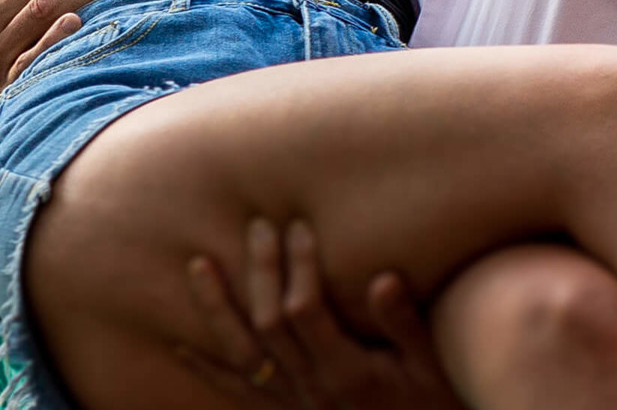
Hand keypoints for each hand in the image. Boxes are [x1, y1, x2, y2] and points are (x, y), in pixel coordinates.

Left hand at [179, 218, 462, 409]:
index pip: (306, 312)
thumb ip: (405, 326)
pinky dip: (208, 368)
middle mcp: (312, 390)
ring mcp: (294, 405)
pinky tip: (181, 347)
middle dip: (261, 271)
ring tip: (197, 266)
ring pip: (243, 354)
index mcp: (348, 374)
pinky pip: (238, 392)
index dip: (298, 267)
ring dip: (217, 310)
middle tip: (258, 225)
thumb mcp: (432, 368)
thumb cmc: (435, 406)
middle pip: (268, 324)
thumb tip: (382, 279)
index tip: (298, 226)